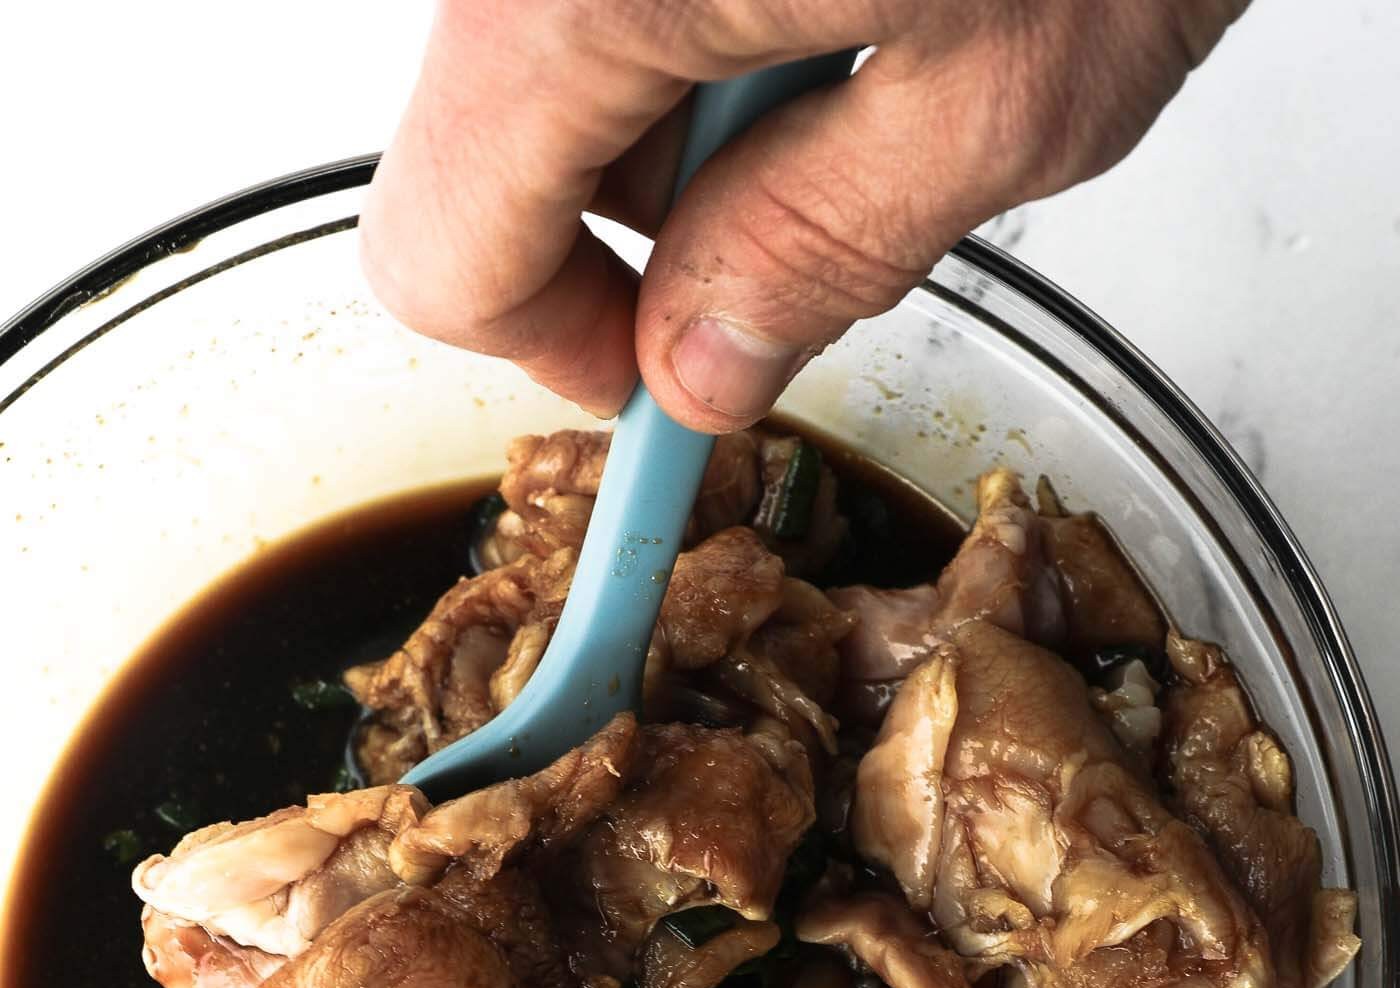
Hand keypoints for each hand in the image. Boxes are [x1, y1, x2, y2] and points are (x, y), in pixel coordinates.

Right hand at [361, 0, 1248, 428]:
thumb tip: (698, 365)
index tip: (676, 372)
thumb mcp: (1007, 97)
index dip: (564, 350)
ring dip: (695, 93)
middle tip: (825, 196)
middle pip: (493, 139)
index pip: (445, 254)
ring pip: (554, 37)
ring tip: (876, 38)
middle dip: (649, 213)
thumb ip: (818, 255)